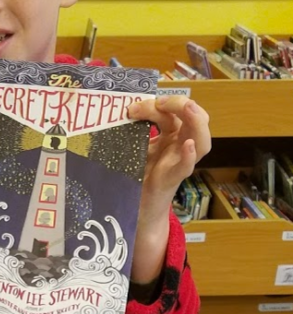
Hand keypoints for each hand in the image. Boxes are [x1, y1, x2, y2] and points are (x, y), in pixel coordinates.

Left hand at [127, 96, 210, 283]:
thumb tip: (112, 110)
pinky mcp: (171, 181)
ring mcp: (178, 164)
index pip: (174, 112)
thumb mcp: (134, 149)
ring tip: (187, 108)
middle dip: (181, 103)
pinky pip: (186, 167)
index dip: (158, 103)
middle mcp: (179, 148)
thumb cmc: (135, 178)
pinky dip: (190, 156)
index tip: (132, 107)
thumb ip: (132, 132)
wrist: (135, 211)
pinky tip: (189, 146)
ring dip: (196, 121)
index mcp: (171, 138)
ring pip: (202, 141)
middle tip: (160, 102)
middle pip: (195, 119)